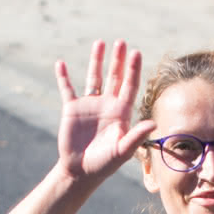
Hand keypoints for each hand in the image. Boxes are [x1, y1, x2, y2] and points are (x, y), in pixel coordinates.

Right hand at [53, 39, 155, 181]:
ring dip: (96, 60)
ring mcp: (89, 105)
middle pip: (115, 77)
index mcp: (121, 113)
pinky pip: (67, 89)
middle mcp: (107, 105)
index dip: (133, 70)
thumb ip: (136, 136)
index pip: (129, 86)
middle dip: (118, 60)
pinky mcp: (72, 109)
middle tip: (121, 42)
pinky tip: (60, 63)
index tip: (136, 52)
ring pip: (94, 77)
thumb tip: (153, 123)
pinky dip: (63, 76)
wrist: (81, 172)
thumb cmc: (105, 164)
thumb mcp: (122, 151)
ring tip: (100, 43)